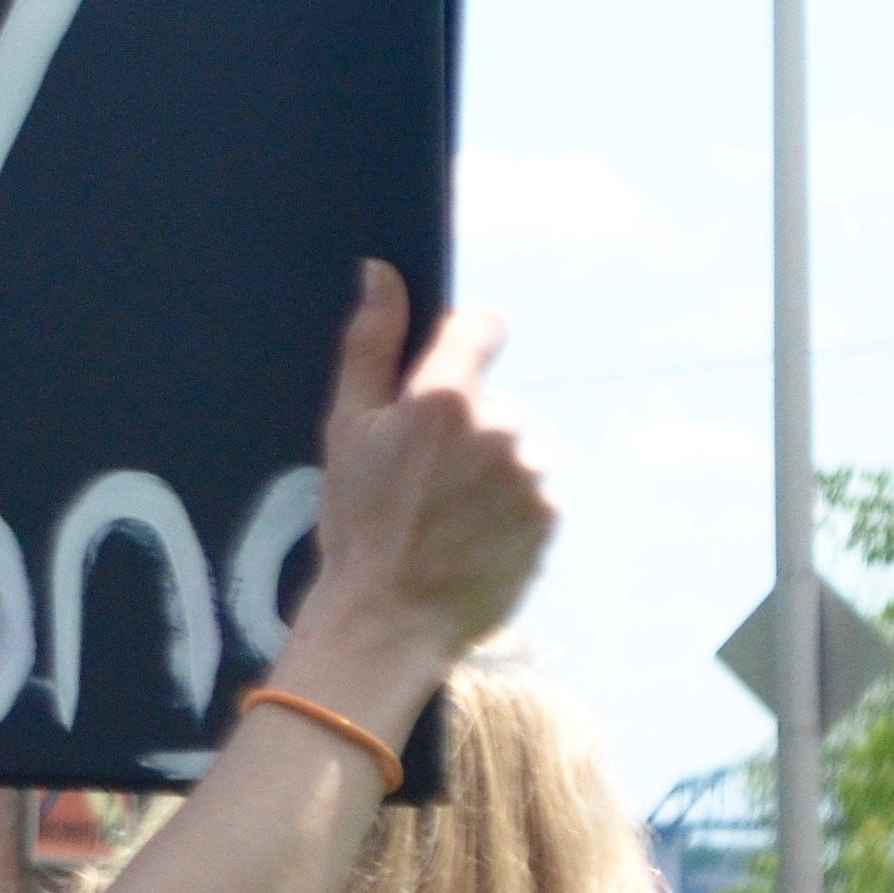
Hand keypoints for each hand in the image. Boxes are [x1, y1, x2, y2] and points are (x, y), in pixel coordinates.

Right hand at [292, 259, 552, 699]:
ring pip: (513, 446)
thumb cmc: (355, 525)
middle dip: (464, 426)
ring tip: (443, 516)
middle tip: (420, 480)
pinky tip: (468, 537)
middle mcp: (498, 426)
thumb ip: (370, 344)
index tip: (441, 376)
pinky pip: (532, 489)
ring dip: (488, 469)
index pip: (482, 325)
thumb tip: (382, 272)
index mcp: (442, 398)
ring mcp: (529, 472)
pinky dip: (507, 506)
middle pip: (491, 398)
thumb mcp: (344, 431)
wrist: (387, 621)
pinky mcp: (549, 513)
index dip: (461, 343)